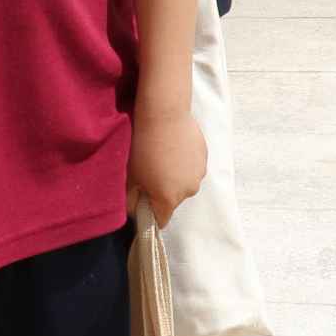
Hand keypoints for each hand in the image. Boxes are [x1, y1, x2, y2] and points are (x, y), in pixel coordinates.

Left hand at [130, 107, 206, 227]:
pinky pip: (191, 168)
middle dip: (161, 192)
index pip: (161, 220)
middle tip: (148, 173)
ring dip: (174, 177)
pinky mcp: (205, 157)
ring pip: (184, 183)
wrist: (164, 115)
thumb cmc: (143, 147)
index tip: (142, 203)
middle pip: (173, 201)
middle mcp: (188, 191)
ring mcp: (199, 174)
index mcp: (169, 199)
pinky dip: (183, 163)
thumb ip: (131, 200)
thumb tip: (134, 210)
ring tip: (161, 157)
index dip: (150, 215)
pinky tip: (172, 147)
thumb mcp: (130, 177)